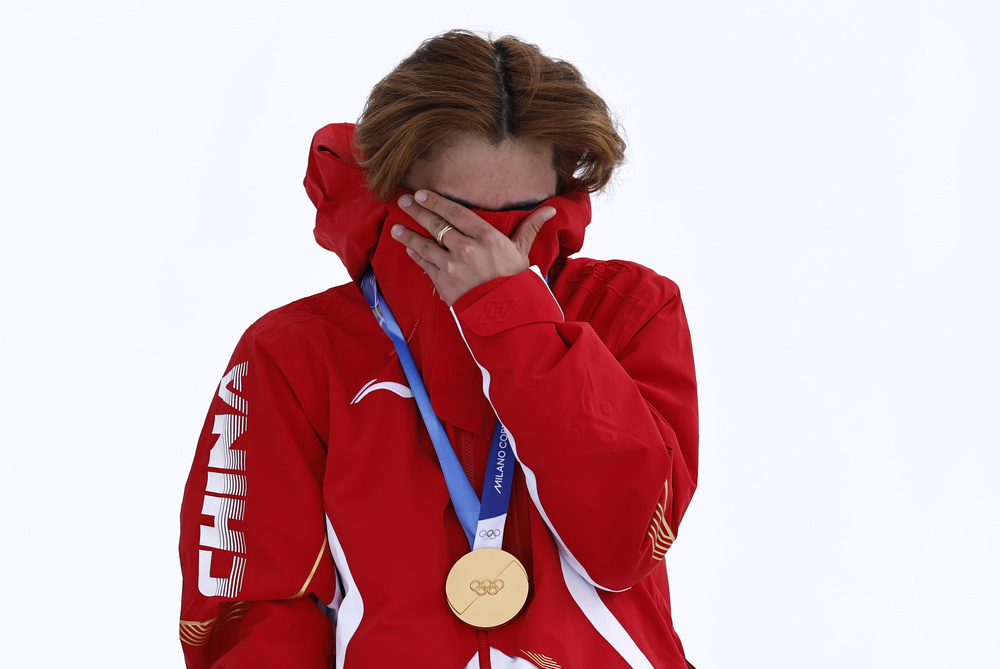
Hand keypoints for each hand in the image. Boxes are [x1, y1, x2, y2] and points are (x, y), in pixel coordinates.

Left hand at [391, 189, 555, 305]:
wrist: (507, 317)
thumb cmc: (517, 283)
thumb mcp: (524, 253)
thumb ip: (530, 228)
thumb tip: (551, 210)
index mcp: (486, 237)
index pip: (455, 212)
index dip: (436, 201)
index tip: (421, 194)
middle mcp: (466, 248)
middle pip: (436, 225)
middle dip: (416, 212)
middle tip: (403, 202)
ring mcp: (452, 267)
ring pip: (424, 245)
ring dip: (407, 235)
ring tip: (395, 228)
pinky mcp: (443, 284)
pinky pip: (425, 265)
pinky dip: (415, 256)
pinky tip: (408, 249)